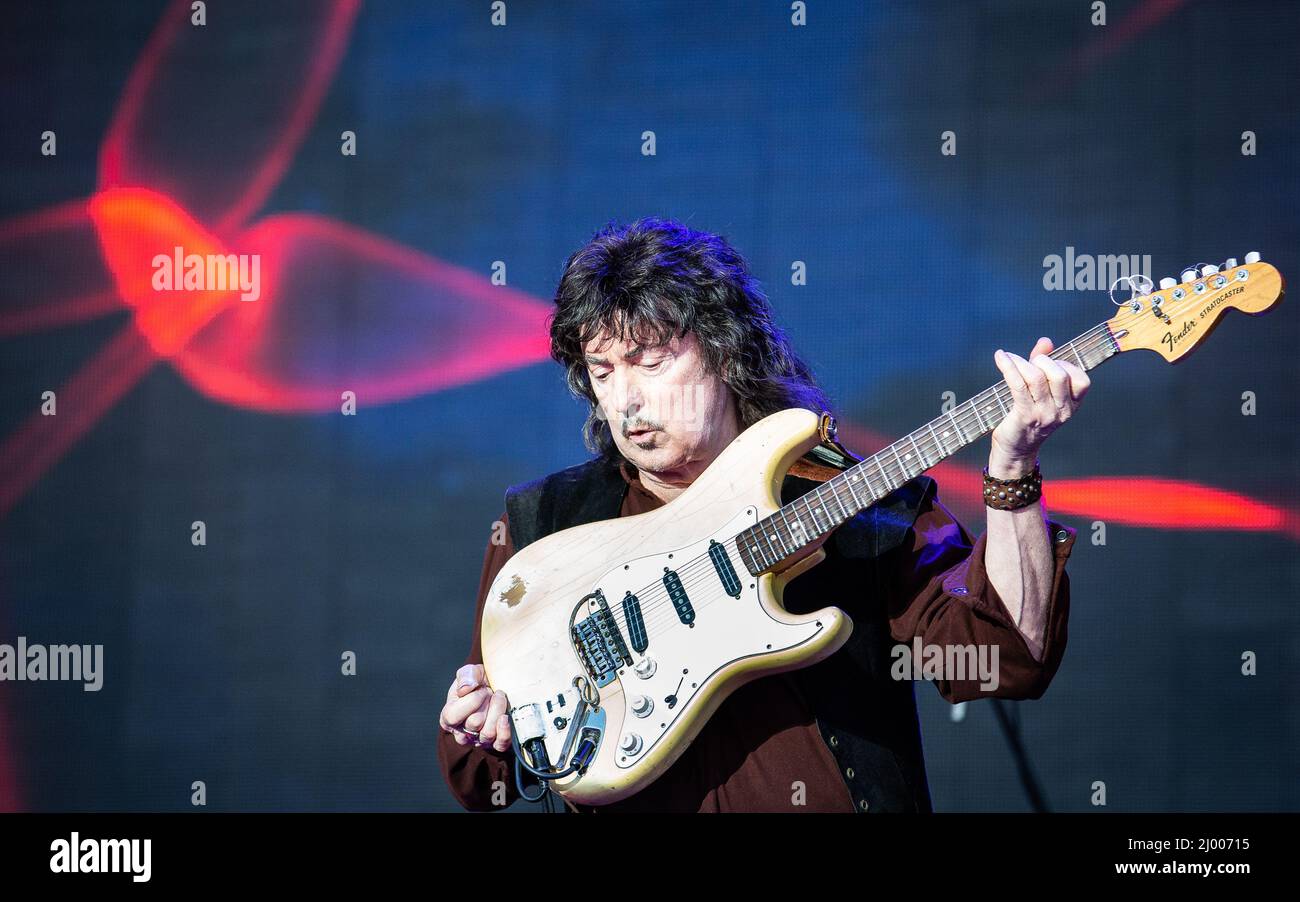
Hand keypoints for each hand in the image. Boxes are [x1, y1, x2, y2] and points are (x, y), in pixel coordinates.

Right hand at [438, 663, 511, 752]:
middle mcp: (462, 733)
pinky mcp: (496, 744)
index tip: (482, 689)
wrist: (497, 687)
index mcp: (448, 717)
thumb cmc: (479, 682)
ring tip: (499, 699)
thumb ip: (466, 676)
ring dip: (497, 711)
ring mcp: (479, 740)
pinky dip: (504, 732)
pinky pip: (500, 745)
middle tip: (491, 692)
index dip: (471, 700)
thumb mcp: (470, 672)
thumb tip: (465, 689)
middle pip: (474, 723)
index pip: (453, 716)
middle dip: (486, 703)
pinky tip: (506, 717)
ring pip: (487, 734)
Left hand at [990, 337, 1089, 475]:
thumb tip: (1046, 341)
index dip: (1066, 365)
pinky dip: (1008, 366)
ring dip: (1021, 362)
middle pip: (1059, 375)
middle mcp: (1062, 411)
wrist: (1015, 449)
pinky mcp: (1024, 415)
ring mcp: (1044, 415)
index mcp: (1072, 405)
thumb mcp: (1042, 392)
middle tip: (1029, 364)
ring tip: (1010, 358)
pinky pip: (1017, 384)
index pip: (1082, 380)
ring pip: (1036, 377)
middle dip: (1042, 361)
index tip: (1049, 364)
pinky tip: (1001, 356)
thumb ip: (1045, 365)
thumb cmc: (1028, 416)